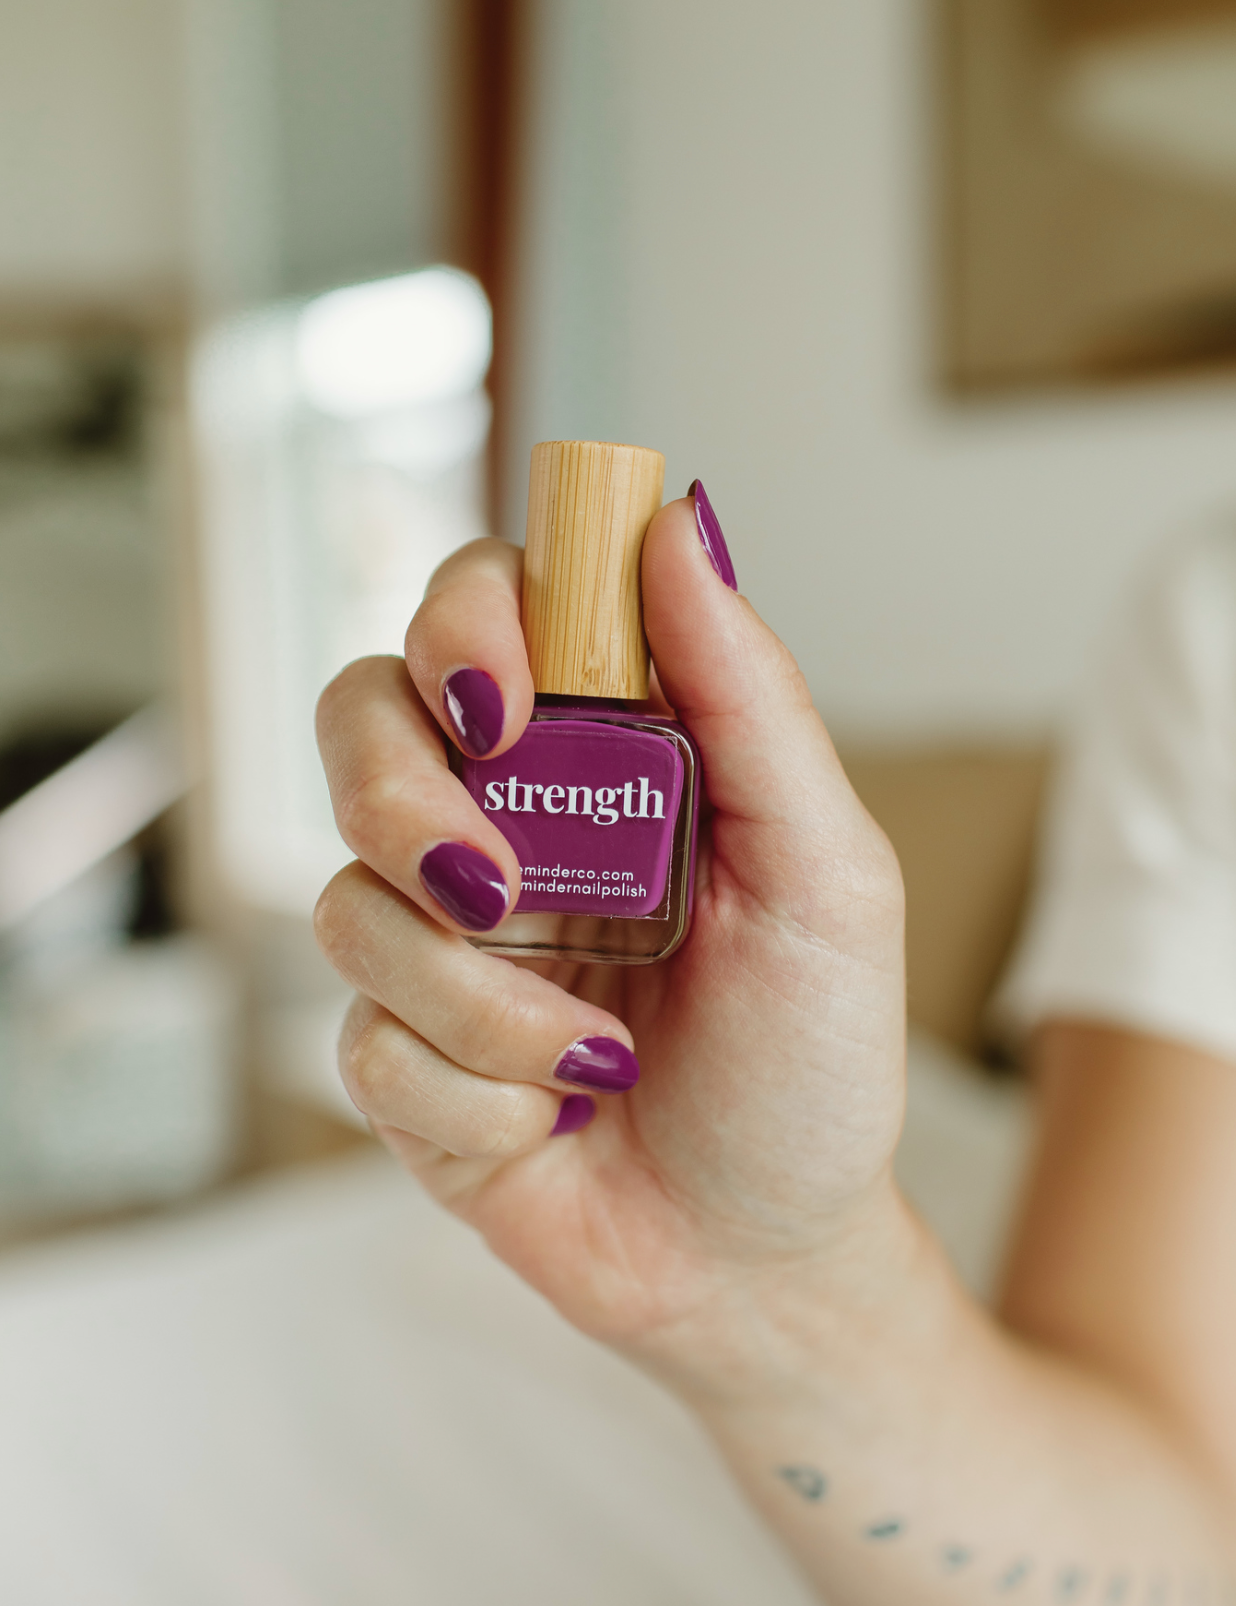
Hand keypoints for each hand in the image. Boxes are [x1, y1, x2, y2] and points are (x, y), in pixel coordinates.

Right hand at [314, 496, 906, 1383]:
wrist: (766, 1256)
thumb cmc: (811, 1062)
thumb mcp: (826, 874)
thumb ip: (751, 699)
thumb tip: (677, 521)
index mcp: (607, 755)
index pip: (482, 610)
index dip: (462, 624)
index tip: (504, 706)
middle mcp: (507, 822)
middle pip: (360, 720)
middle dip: (404, 798)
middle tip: (499, 885)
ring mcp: (440, 937)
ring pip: (351, 898)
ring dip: (477, 998)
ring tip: (597, 1057)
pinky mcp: (398, 1051)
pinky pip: (364, 1037)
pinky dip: (472, 1090)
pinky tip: (553, 1118)